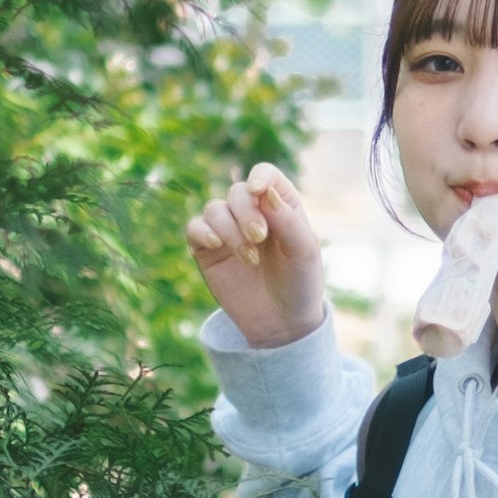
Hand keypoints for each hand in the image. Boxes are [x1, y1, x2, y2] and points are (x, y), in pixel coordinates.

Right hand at [185, 162, 331, 348]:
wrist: (281, 322)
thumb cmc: (299, 282)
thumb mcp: (303, 250)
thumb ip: (287, 219)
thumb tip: (263, 192)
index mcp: (279, 204)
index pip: (264, 175)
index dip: (259, 178)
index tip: (258, 192)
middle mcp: (251, 212)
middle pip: (237, 192)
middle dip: (246, 213)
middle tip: (259, 239)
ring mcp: (227, 229)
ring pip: (215, 209)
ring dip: (230, 230)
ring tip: (249, 258)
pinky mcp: (207, 249)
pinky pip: (194, 227)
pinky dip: (202, 231)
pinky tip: (216, 245)